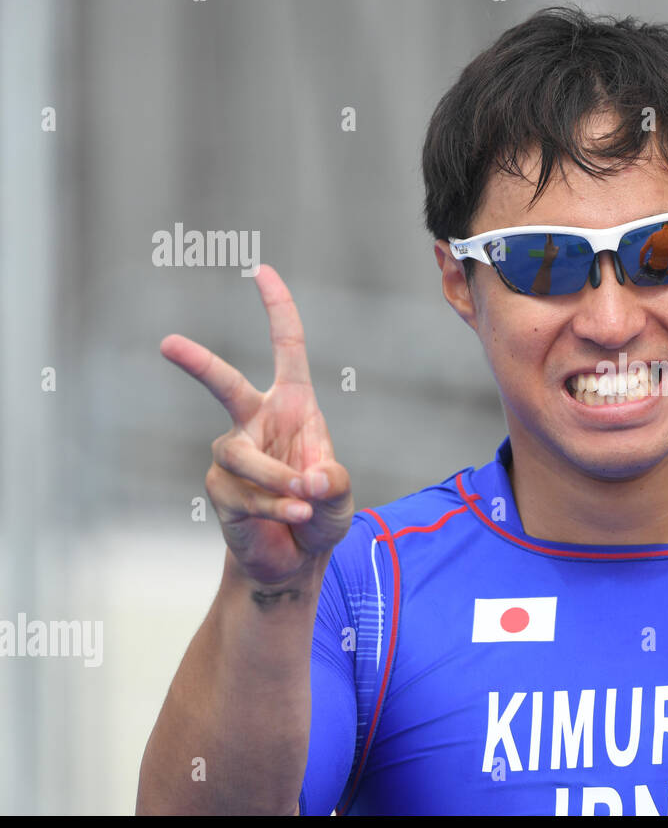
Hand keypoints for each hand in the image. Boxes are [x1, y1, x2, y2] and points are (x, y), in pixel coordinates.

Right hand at [160, 264, 353, 586]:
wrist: (295, 557)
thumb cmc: (321, 513)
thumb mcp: (340, 496)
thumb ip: (334, 484)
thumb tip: (311, 478)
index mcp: (294, 406)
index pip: (286, 349)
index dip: (278, 310)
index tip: (262, 271)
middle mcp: (257, 421)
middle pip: (225, 385)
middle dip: (198, 365)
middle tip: (168, 344)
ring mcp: (233, 453)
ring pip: (245, 459)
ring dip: (279, 485)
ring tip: (302, 507)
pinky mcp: (219, 486)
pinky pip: (243, 493)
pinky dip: (272, 508)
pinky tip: (288, 519)